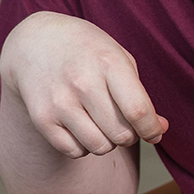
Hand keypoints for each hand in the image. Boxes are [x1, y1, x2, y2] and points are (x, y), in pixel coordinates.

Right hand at [0, 12, 166, 157]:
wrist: (34, 42)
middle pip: (121, 134)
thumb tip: (159, 131)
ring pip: (100, 147)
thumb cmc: (86, 51)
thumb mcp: (117, 57)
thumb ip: (140, 94)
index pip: (138, 110)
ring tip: (100, 123)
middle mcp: (82, 82)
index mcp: (108, 62)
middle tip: (122, 122)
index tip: (154, 132)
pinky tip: (80, 126)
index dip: (151, 129)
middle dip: (129, 135)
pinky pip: (74, 152)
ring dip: (107, 142)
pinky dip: (83, 146)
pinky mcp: (42, 118)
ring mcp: (59, 102)